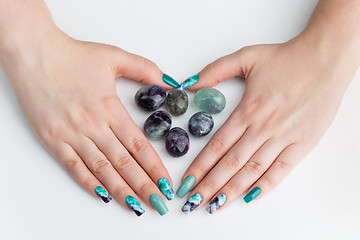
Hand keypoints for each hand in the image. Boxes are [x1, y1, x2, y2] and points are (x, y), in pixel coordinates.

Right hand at [1, 30, 172, 215]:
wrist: (35, 54)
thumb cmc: (74, 55)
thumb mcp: (115, 56)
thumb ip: (146, 70)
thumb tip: (171, 83)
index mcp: (111, 108)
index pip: (139, 145)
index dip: (155, 167)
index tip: (166, 183)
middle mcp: (94, 125)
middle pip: (124, 163)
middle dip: (144, 186)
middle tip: (159, 204)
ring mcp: (72, 134)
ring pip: (102, 169)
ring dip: (121, 191)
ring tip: (137, 207)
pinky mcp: (53, 139)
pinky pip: (73, 167)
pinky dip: (89, 183)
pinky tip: (103, 196)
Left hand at [178, 36, 356, 213]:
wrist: (325, 59)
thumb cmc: (286, 58)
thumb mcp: (246, 56)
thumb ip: (215, 71)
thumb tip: (189, 84)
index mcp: (247, 110)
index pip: (216, 145)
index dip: (199, 167)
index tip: (185, 182)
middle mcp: (262, 128)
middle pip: (230, 163)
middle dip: (209, 186)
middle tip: (192, 203)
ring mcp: (284, 137)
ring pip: (252, 170)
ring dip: (232, 190)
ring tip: (214, 206)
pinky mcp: (303, 143)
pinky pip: (282, 169)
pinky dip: (266, 185)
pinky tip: (250, 197)